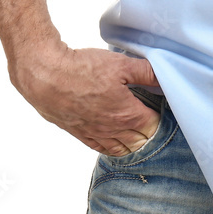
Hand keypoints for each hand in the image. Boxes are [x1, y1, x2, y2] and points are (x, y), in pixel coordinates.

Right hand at [10, 43, 161, 155]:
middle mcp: (112, 129)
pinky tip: (116, 142)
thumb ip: (146, 72)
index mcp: (126, 114)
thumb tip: (166, 76)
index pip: (153, 126)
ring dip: (133, 143)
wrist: (47, 77)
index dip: (161, 117)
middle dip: (150, 132)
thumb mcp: (121, 64)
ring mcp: (95, 133)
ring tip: (140, 133)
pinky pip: (100, 148)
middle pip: (139, 140)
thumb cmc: (83, 69)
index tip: (164, 108)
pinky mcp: (79, 132)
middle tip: (155, 120)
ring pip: (121, 148)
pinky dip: (112, 147)